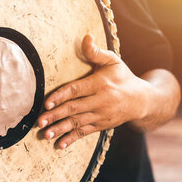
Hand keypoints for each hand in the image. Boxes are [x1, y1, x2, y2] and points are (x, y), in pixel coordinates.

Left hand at [37, 34, 151, 148]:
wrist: (142, 100)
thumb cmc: (122, 76)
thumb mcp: (113, 61)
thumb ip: (96, 52)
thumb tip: (86, 36)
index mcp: (100, 83)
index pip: (76, 90)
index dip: (60, 96)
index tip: (46, 103)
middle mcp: (101, 101)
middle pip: (74, 108)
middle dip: (56, 116)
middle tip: (39, 121)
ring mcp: (101, 115)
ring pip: (78, 123)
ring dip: (61, 129)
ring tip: (46, 134)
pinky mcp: (102, 126)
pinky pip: (85, 133)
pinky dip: (72, 139)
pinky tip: (60, 145)